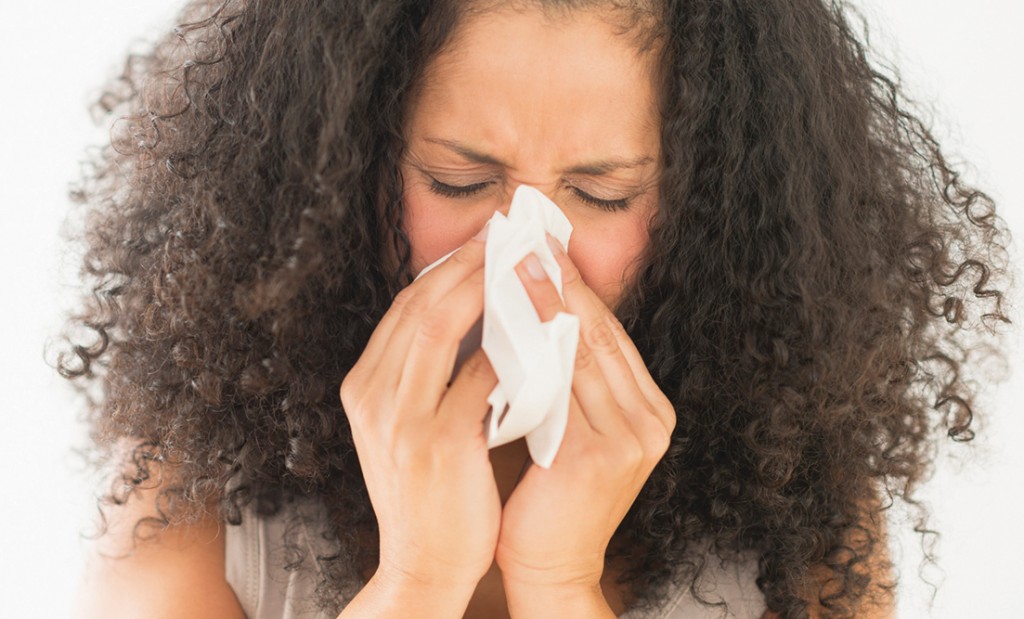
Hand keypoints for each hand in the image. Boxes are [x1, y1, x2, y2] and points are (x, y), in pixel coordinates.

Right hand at [339, 226, 499, 589]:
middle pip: (418, 305)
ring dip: (485, 287)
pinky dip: (510, 348)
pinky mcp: (439, 444)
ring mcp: (401, 419)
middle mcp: (373, 396)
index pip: (403, 309)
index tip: (482, 242)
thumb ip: (423, 375)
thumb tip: (472, 316)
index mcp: (364, 386)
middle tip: (507, 235)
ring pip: (441, 327)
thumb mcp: (406, 428)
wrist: (423, 565)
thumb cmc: (426, 494)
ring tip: (522, 263)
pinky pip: (479, 377)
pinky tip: (538, 328)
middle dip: (466, 263)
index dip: (445, 269)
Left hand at [495, 235, 676, 588]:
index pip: (607, 333)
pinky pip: (564, 386)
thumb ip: (566, 380)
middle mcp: (650, 420)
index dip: (574, 286)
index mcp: (647, 410)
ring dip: (547, 302)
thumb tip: (535, 312)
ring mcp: (633, 437)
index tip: (542, 247)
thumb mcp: (568, 428)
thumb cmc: (550, 497)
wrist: (551, 567)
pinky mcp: (603, 455)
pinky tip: (509, 319)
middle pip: (601, 333)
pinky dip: (536, 347)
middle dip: (561, 281)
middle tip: (527, 238)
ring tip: (514, 263)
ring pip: (584, 351)